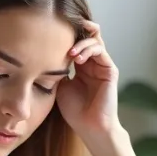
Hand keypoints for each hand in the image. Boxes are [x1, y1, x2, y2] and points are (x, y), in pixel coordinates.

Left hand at [56, 20, 121, 141]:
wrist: (89, 127)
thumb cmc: (74, 111)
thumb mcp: (60, 85)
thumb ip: (58, 68)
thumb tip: (46, 52)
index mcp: (81, 66)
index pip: (76, 42)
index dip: (66, 34)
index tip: (50, 29)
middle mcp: (93, 63)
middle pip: (87, 36)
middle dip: (75, 30)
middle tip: (62, 28)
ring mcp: (102, 65)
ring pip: (93, 40)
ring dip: (80, 43)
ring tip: (70, 53)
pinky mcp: (110, 70)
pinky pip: (100, 51)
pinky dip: (88, 50)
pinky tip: (77, 58)